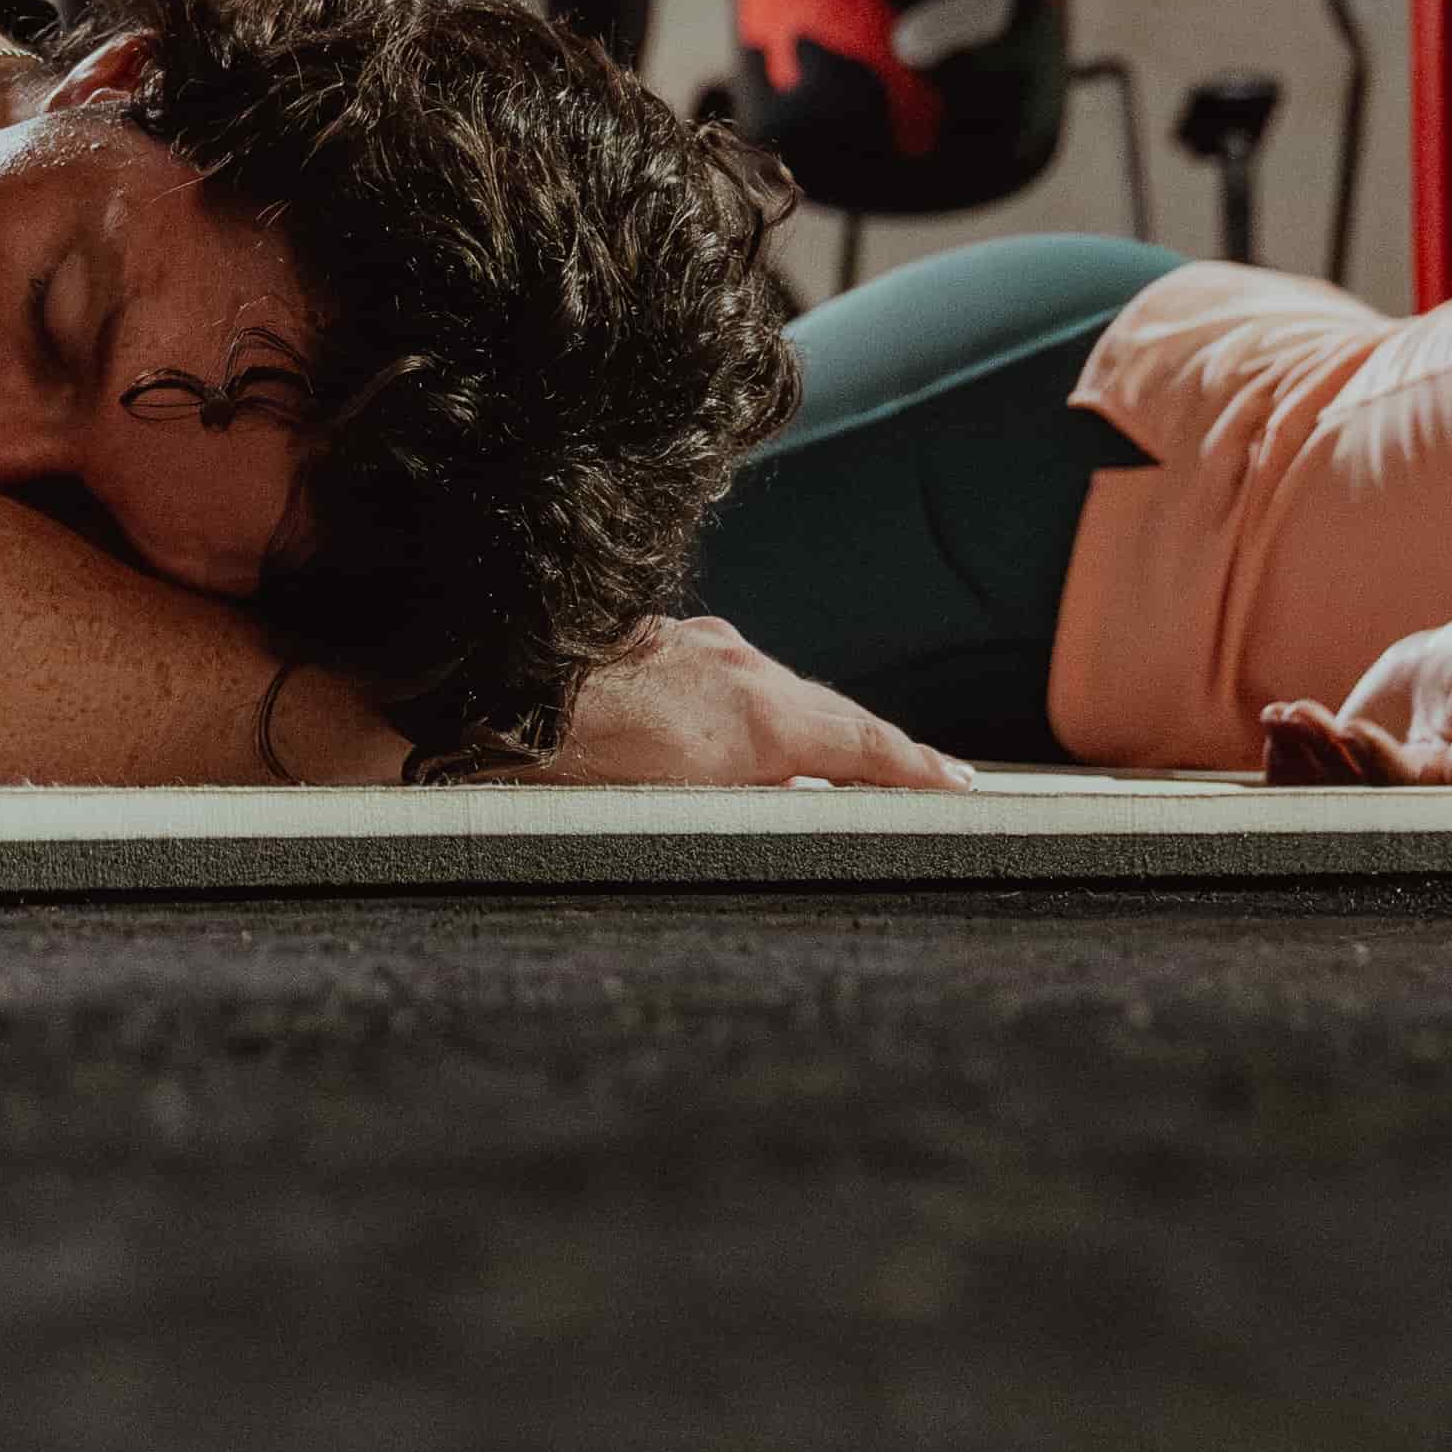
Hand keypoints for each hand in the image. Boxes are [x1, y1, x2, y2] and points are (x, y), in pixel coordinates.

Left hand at [528, 615, 968, 790]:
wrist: (492, 688)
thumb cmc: (571, 764)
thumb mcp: (680, 812)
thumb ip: (755, 806)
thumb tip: (798, 811)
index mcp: (758, 716)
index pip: (862, 745)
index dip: (915, 769)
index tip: (958, 784)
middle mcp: (741, 670)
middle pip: (829, 715)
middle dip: (875, 748)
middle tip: (923, 772)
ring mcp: (702, 647)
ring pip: (777, 693)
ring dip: (808, 728)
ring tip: (832, 763)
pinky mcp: (662, 639)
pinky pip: (730, 676)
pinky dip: (751, 706)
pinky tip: (730, 731)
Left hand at [1262, 608, 1451, 786]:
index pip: (1411, 784)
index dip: (1378, 760)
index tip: (1353, 728)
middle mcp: (1414, 792)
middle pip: (1362, 788)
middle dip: (1326, 756)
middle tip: (1301, 716)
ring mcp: (1378, 775)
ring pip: (1332, 781)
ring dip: (1300, 753)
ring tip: (1280, 716)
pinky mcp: (1352, 757)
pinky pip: (1315, 766)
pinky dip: (1291, 748)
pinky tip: (1274, 719)